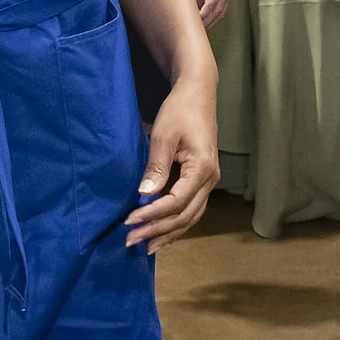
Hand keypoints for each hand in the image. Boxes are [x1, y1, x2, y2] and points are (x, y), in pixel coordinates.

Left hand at [127, 78, 219, 249]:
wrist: (198, 94)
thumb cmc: (179, 111)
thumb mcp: (163, 135)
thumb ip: (156, 167)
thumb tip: (145, 196)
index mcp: (202, 169)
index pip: (176, 202)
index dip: (152, 215)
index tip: (128, 221)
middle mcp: (211, 180)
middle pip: (185, 216)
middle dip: (157, 230)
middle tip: (130, 241)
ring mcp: (210, 182)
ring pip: (191, 217)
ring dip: (168, 232)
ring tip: (145, 246)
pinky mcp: (203, 180)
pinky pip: (192, 209)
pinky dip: (176, 223)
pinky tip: (162, 233)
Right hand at [193, 0, 237, 27]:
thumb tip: (197, 5)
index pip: (220, 9)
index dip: (211, 19)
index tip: (203, 25)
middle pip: (219, 13)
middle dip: (209, 23)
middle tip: (199, 30)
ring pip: (215, 11)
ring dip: (205, 20)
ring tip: (196, 26)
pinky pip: (211, 4)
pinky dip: (204, 12)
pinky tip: (197, 18)